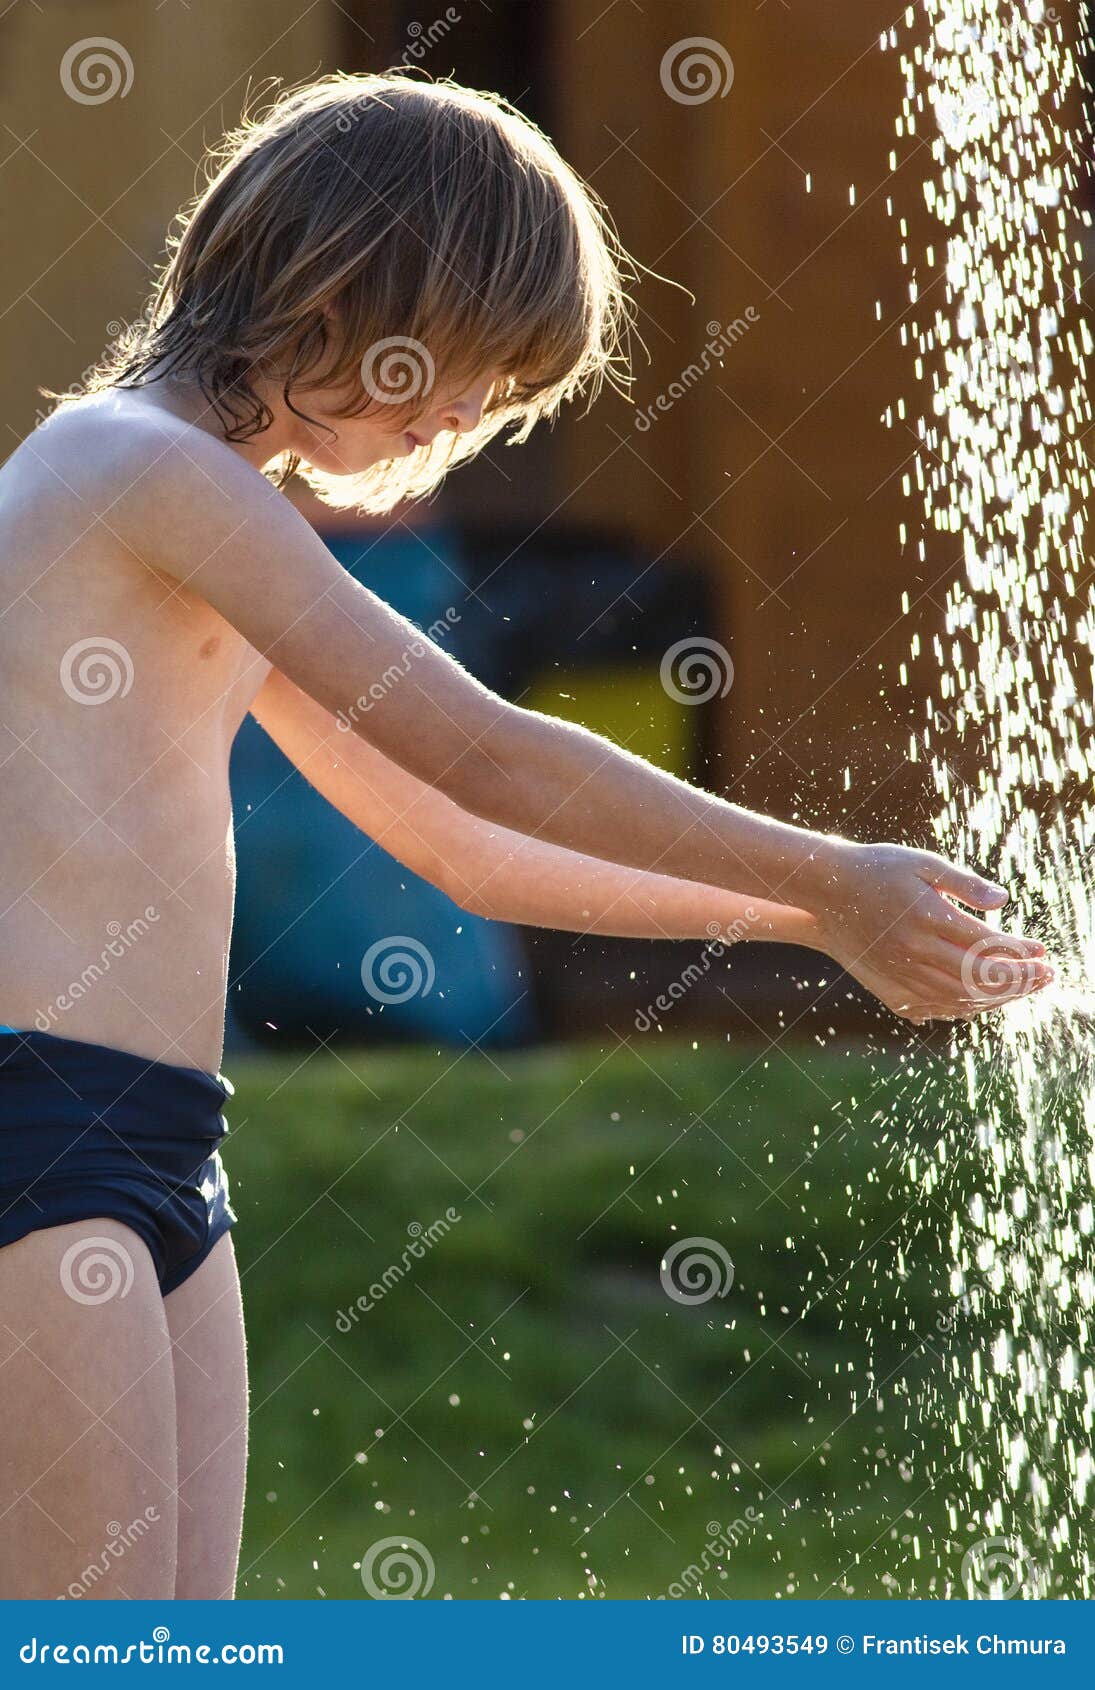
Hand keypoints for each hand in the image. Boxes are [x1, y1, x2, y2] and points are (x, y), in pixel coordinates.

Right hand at [803, 841, 1050, 1022]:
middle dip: (1020, 980)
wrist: (827, 891)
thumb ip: (964, 883)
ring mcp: (900, 973)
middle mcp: (915, 951)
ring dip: (997, 997)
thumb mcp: (924, 862)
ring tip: (1023, 989)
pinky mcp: (889, 987)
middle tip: (1046, 975)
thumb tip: (1003, 900)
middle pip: (979, 977)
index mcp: (927, 917)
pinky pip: (935, 1007)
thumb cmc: (879, 869)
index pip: (987, 944)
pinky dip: (965, 1007)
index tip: (1042, 950)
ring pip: (960, 998)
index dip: (1020, 951)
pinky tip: (982, 1000)